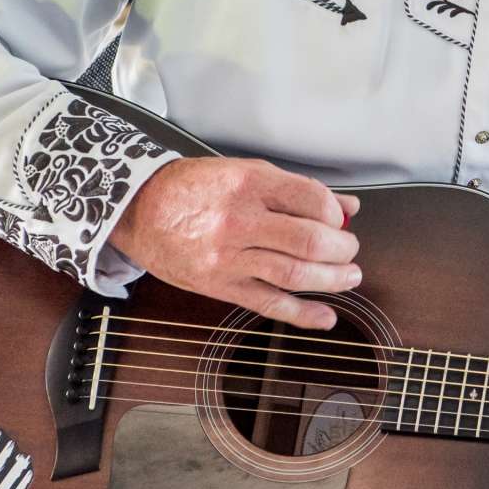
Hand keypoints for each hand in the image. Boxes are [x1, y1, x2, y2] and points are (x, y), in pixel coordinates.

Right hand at [111, 159, 361, 328]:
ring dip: (332, 279)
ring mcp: (229, 257)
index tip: (340, 219)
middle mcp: (240, 221)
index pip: (312, 201)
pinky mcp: (220, 285)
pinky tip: (325, 316)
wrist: (139, 208)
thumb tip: (346, 206)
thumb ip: (297, 189)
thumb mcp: (244, 172)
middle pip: (310, 241)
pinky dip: (303, 314)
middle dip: (342, 249)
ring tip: (349, 276)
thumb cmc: (192, 187)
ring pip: (295, 274)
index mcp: (249, 185)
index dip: (336, 213)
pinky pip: (268, 303)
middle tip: (350, 249)